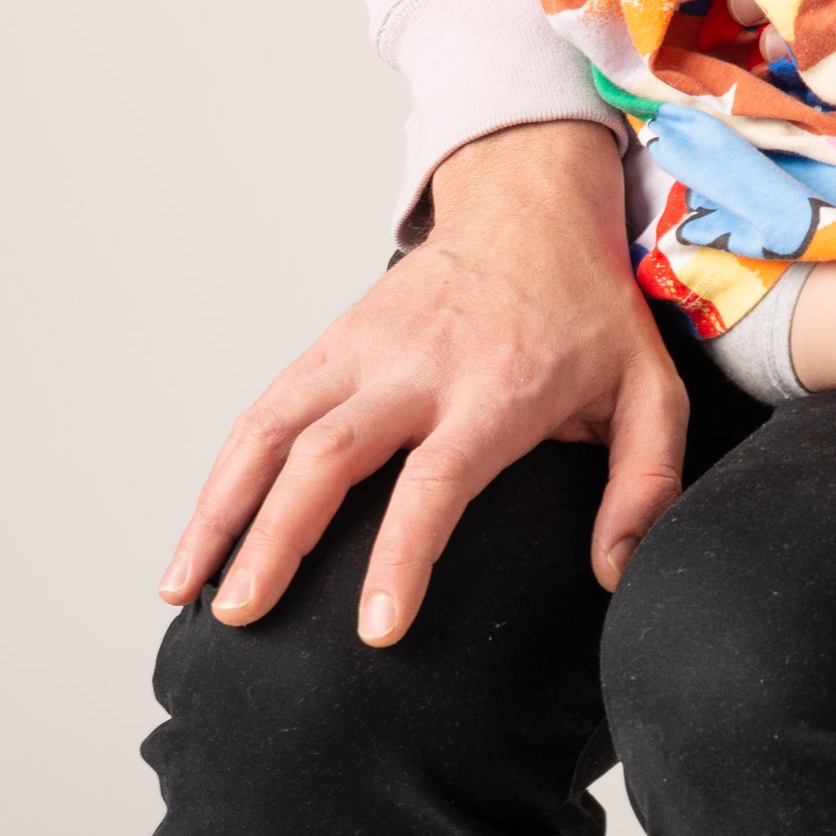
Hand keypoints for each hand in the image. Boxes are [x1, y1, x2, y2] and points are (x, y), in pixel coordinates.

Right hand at [158, 120, 685, 644]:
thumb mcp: (650, 388)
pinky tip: (198, 536)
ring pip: (273, 429)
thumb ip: (645, 482)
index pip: (437, 479)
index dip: (403, 554)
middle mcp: (417, 366)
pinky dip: (224, 472)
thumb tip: (616, 573)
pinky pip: (263, 409)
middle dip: (277, 540)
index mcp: (497, 387)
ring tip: (185, 591)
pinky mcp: (332, 341)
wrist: (531, 206)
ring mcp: (364, 349)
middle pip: (329, 456)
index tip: (375, 629)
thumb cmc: (590, 311)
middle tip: (240, 617)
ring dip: (223, 509)